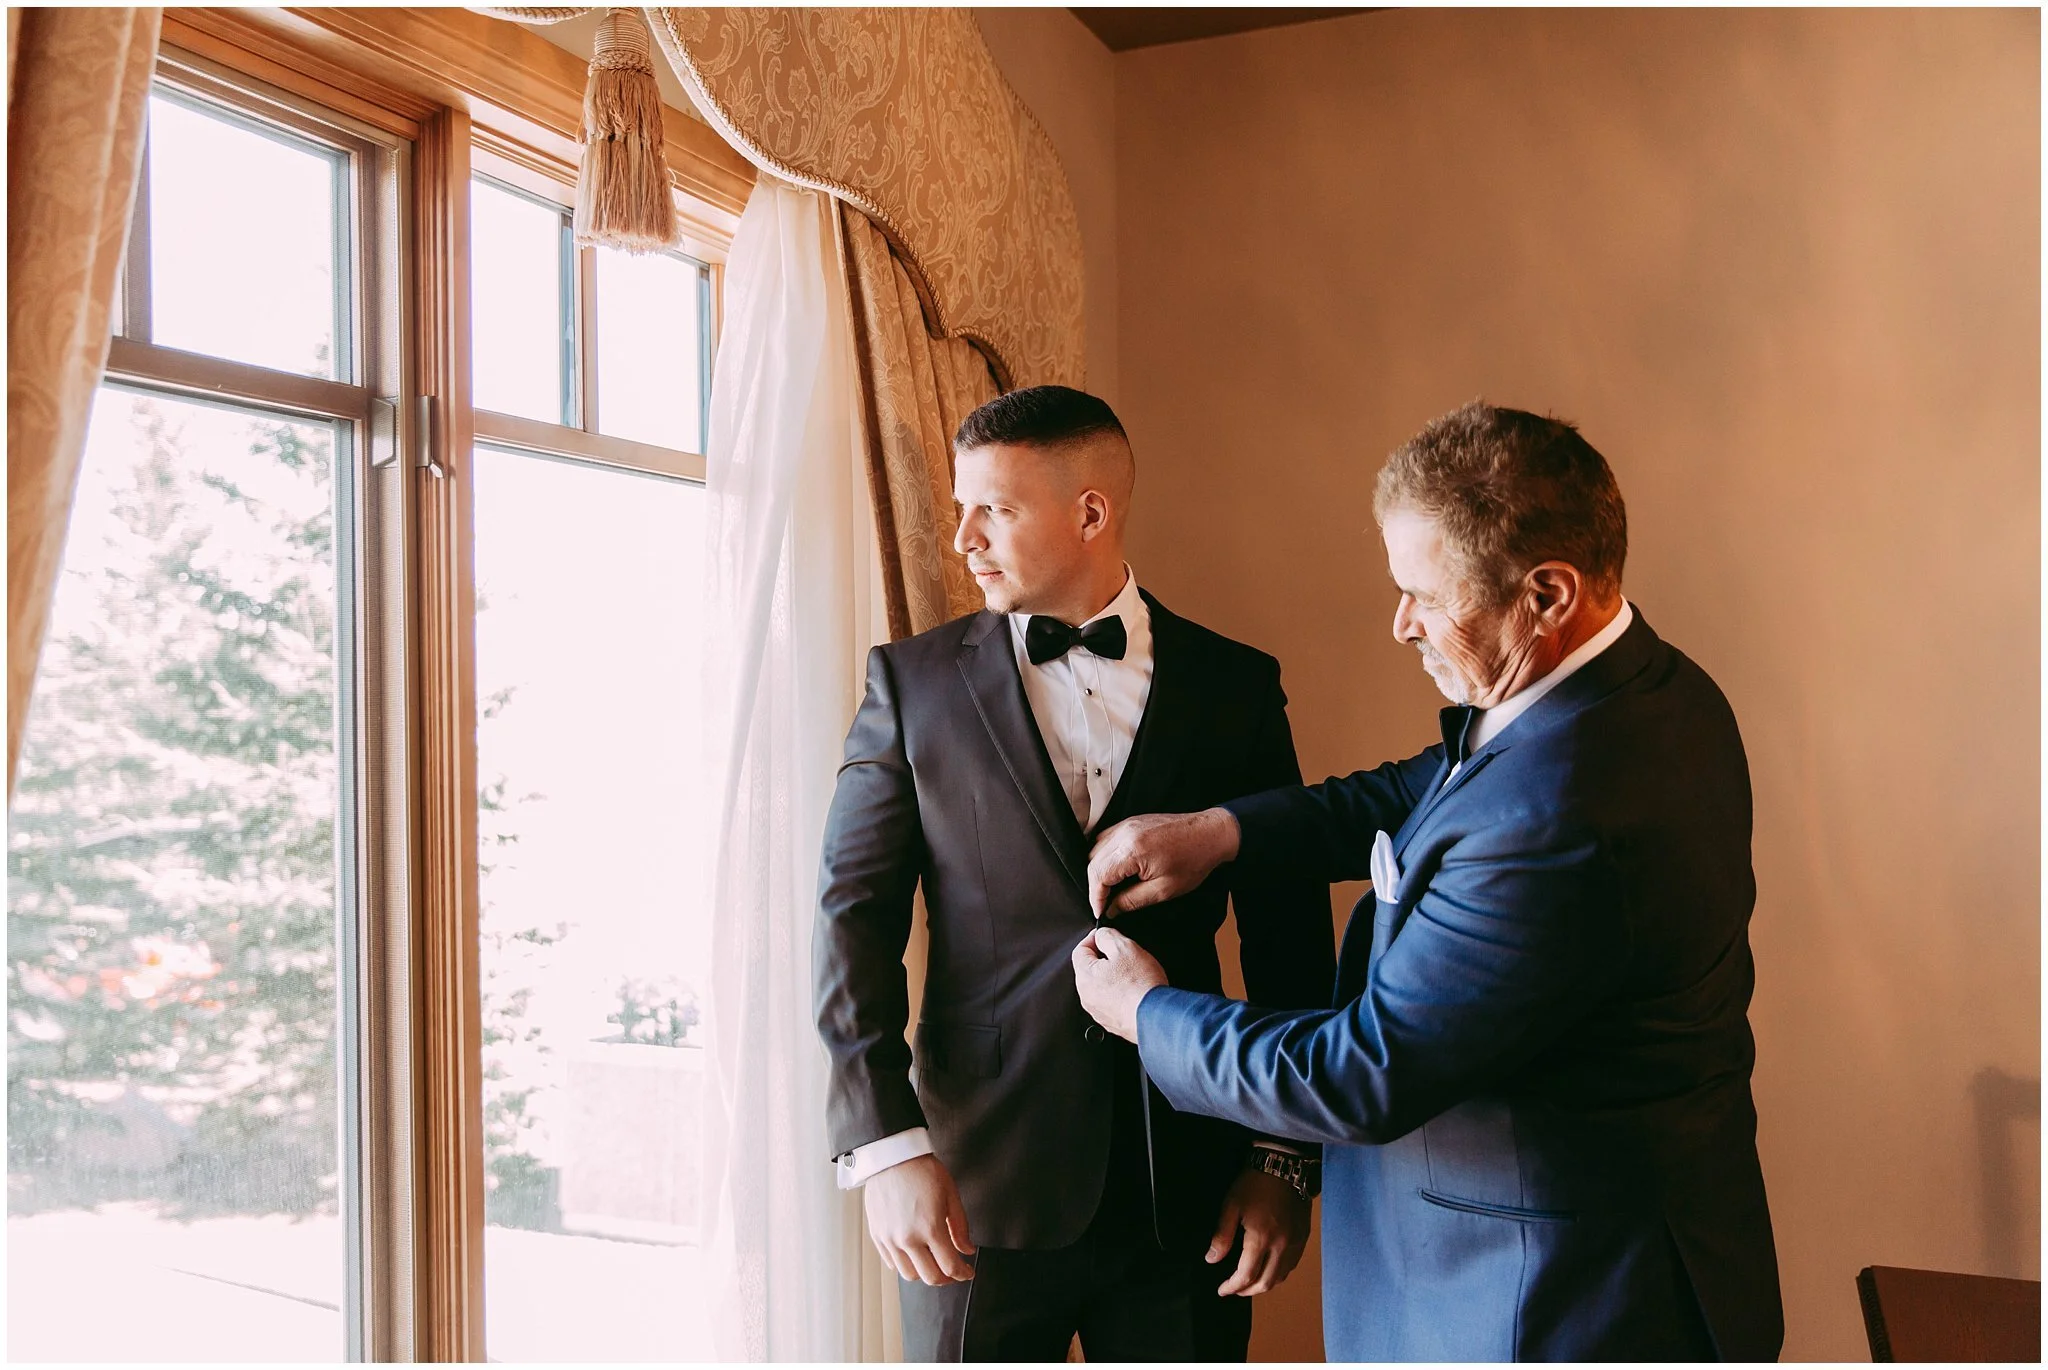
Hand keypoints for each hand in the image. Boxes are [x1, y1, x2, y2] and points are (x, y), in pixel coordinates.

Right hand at [863, 1153, 975, 1285]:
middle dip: (946, 1279)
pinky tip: (914, 1254)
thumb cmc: (922, 1170)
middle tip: (953, 1271)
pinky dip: (905, 1264)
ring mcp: (889, 1239)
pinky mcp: (877, 1235)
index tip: (967, 1272)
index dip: (963, 1273)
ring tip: (932, 1262)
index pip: (950, 1266)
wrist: (891, 1157)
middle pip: (930, 1277)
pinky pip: (892, 1263)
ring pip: (909, 1275)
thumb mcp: (950, 1195)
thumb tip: (967, 1249)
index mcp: (929, 1228)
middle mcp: (907, 1238)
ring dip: (924, 1273)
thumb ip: (960, 1227)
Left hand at [1070, 925, 1167, 1041]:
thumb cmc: (1141, 985)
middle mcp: (1086, 996)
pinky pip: (1111, 1001)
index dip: (1094, 938)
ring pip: (1100, 985)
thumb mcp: (1124, 947)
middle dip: (1104, 958)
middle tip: (1124, 955)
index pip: (1080, 949)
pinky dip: (1119, 993)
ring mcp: (1098, 1010)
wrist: (1155, 1016)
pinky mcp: (1110, 1021)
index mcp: (1085, 976)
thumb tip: (1101, 935)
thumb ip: (1107, 936)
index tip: (1106, 935)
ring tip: (1132, 974)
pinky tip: (1134, 990)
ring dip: (1113, 977)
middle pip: (1090, 968)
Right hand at [1087, 809, 1241, 918]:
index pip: (1098, 875)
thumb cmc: (1193, 861)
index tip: (1100, 911)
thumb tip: (1111, 909)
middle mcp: (1124, 833)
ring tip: (1111, 888)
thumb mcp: (1163, 890)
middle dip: (1096, 886)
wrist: (1211, 834)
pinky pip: (1106, 839)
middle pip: (1093, 861)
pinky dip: (1106, 856)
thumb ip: (1131, 900)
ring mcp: (1126, 825)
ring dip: (1099, 870)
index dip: (1095, 897)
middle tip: (1105, 903)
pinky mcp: (1131, 822)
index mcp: (1132, 850)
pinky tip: (1117, 870)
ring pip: (1096, 849)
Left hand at [1209, 1167, 1311, 1296]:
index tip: (1222, 1290)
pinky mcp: (1303, 1237)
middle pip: (1265, 1283)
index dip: (1232, 1287)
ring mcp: (1295, 1243)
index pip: (1246, 1276)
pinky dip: (1278, 1274)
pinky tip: (1268, 1270)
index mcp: (1261, 1238)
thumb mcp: (1231, 1206)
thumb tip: (1212, 1259)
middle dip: (1247, 1291)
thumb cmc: (1254, 1183)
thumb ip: (1222, 1236)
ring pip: (1280, 1277)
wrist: (1285, 1166)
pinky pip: (1291, 1266)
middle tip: (1233, 1289)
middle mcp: (1281, 1246)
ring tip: (1249, 1283)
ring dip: (1263, 1285)